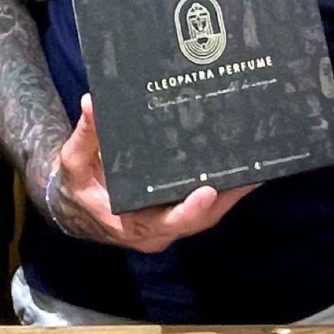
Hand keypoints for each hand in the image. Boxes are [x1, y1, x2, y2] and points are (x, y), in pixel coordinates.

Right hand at [47, 94, 256, 252]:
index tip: (207, 190)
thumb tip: (92, 102)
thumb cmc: (76, 183)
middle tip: (251, 171)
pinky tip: (244, 167)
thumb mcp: (74, 160)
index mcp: (130, 224)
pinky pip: (205, 205)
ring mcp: (169, 222)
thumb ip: (86, 135)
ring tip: (259, 166)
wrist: (75, 202)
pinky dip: (225, 189)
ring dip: (232, 193)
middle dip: (226, 198)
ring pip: (207, 214)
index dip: (189, 210)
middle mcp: (156, 230)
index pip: (165, 222)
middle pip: (197, 219)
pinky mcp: (176, 211)